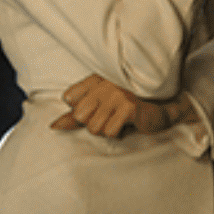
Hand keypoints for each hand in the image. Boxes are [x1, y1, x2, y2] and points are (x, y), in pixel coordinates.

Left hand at [50, 74, 189, 136]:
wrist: (160, 109)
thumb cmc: (126, 110)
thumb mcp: (98, 109)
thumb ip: (74, 117)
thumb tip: (52, 126)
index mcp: (94, 79)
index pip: (68, 98)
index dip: (81, 111)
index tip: (98, 108)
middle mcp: (103, 83)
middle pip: (80, 116)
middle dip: (94, 123)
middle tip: (111, 116)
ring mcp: (116, 93)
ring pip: (94, 127)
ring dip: (108, 129)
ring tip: (120, 120)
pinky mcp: (127, 106)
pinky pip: (109, 131)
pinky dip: (118, 133)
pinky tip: (128, 123)